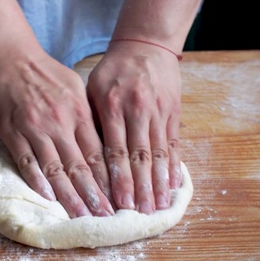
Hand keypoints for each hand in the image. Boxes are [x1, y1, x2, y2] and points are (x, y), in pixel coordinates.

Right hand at [0, 50, 113, 217]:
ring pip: (56, 170)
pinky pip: (27, 162)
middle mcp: (60, 123)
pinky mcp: (13, 133)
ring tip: (81, 216)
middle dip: (95, 195)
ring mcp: (36, 129)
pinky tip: (48, 198)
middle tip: (106, 218)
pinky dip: (38, 181)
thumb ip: (87, 113)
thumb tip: (102, 139)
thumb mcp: (74, 86)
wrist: (7, 56)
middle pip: (81, 166)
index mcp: (79, 112)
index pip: (99, 153)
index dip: (110, 179)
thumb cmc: (42, 71)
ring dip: (70, 196)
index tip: (120, 198)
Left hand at [87, 41, 182, 212]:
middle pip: (139, 158)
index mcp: (113, 107)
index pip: (115, 151)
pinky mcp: (173, 113)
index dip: (118, 179)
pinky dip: (174, 167)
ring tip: (158, 208)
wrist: (146, 45)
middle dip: (140, 189)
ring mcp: (159, 113)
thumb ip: (91, 121)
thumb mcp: (93, 89)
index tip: (118, 203)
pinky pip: (175, 145)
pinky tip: (174, 186)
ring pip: (160, 155)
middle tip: (140, 215)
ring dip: (159, 184)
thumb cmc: (113, 70)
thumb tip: (84, 159)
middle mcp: (138, 112)